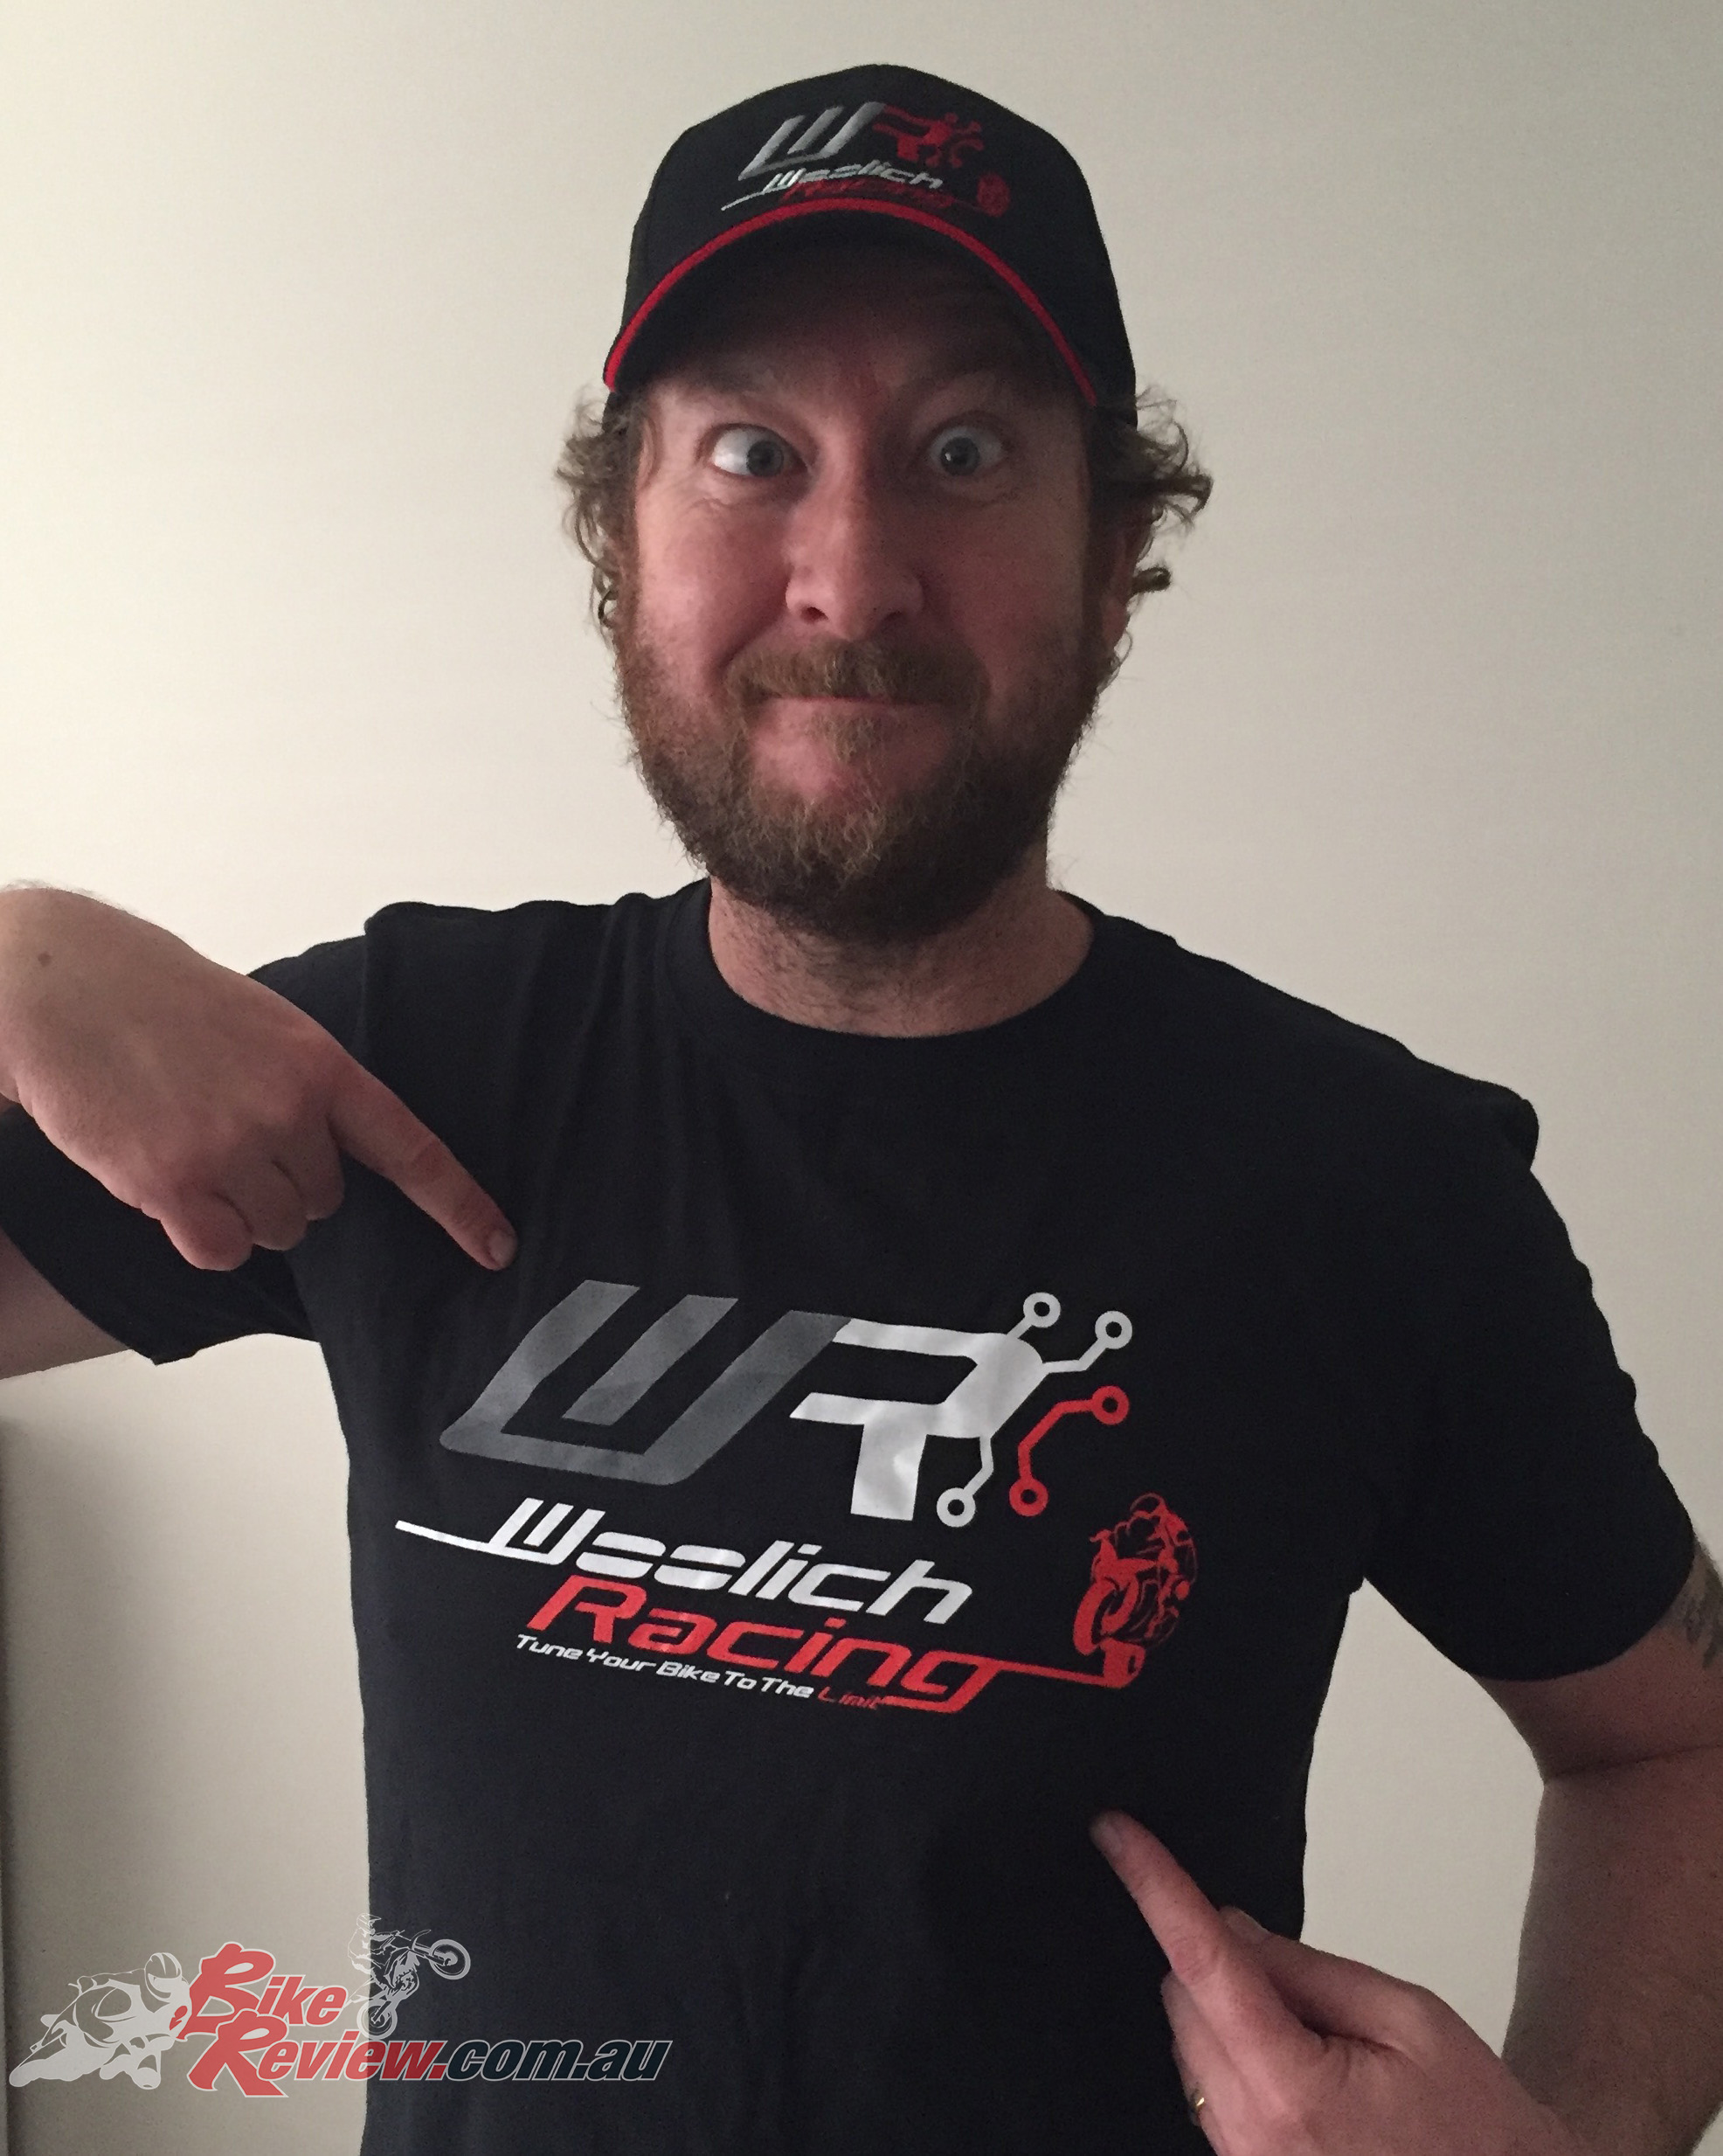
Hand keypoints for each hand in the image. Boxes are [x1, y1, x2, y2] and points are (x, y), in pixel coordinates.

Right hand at [0, 889, 516, 1271]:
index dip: (459, 1205)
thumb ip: (306, 1084)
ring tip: (188, 1140)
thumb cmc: (159, 997)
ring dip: (238, 1207)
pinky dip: (199, 1232)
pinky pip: (220, 1250)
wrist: (63, 985)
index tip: (498, 1247)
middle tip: (224, 1126)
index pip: (409, 1148)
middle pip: (322, 1201)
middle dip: (282, 1180)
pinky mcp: (173, 1185)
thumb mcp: (263, 1023)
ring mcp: (231, 1150)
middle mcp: (286, 1112)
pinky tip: (167, 1178)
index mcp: (320, 1066)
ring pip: (273, 1230)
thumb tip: (332, 1144)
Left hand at [1090, 1811, 1588, 2155]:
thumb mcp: (1410, 2019)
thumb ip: (1309, 1968)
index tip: (1118, 1837)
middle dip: (1227, 1966)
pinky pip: (1210, 2092)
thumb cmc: (1479, 2131)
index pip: (1201, 1962)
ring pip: (1192, 2045)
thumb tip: (1232, 1930)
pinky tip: (1311, 2077)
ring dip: (1235, 2018)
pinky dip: (1239, 2058)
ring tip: (1333, 2052)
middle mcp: (1250, 2135)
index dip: (1156, 1888)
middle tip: (1317, 1993)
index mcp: (1292, 2087)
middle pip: (1186, 2002)